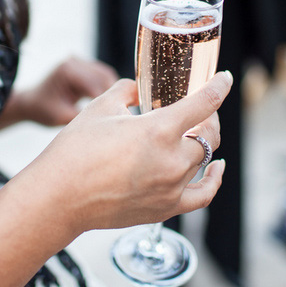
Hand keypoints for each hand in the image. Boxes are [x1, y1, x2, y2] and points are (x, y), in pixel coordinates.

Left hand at [3, 56, 117, 127]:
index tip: (123, 117)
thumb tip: (109, 124)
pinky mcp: (84, 65)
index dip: (111, 101)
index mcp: (67, 70)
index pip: (96, 85)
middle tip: (128, 115)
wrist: (32, 102)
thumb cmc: (42, 110)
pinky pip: (103, 76)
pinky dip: (109, 88)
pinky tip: (115, 103)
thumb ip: (85, 117)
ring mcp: (80, 61)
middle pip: (105, 77)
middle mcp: (75, 61)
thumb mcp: (62, 117)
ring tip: (123, 110)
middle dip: (116, 95)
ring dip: (115, 91)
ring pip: (107, 75)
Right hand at [27, 71, 232, 236]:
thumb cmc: (75, 150)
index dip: (219, 87)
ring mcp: (171, 187)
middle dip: (208, 117)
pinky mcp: (165, 208)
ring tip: (195, 133)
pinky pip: (203, 194)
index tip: (226, 79)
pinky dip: (214, 180)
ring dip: (203, 143)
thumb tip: (137, 90)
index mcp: (158, 129)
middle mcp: (172, 159)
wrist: (59, 197)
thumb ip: (126, 91)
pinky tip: (216, 168)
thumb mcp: (101, 107)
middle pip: (209, 133)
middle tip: (198, 109)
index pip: (204, 102)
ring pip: (204, 159)